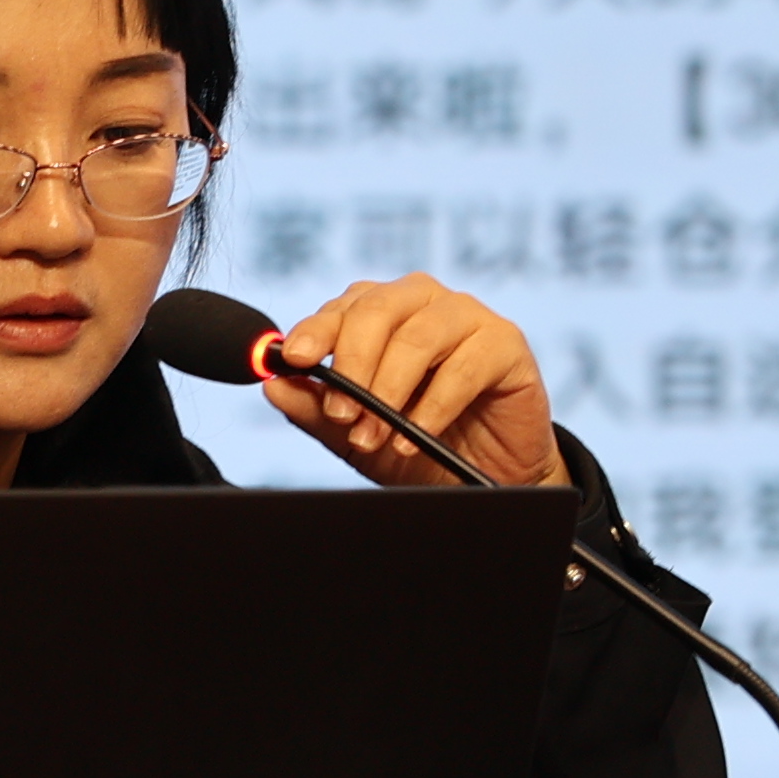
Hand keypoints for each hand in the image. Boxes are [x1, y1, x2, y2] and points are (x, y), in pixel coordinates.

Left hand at [259, 274, 572, 492]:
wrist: (483, 474)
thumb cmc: (419, 444)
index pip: (344, 308)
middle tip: (340, 415)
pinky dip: (433, 406)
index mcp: (384, 313)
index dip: (315, 330)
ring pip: (417, 337)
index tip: (293, 359)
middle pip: (377, 310)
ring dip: (389, 391)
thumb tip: (273, 386)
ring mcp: (467, 317)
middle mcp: (423, 303)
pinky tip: (415, 436)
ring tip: (374, 435)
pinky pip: (464, 366)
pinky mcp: (505, 343)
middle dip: (351, 366)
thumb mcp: (355, 434)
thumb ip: (316, 409)